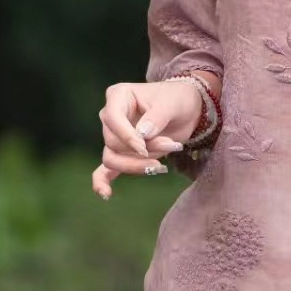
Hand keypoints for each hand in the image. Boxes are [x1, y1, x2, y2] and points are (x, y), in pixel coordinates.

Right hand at [91, 75, 220, 198]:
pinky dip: (103, 181)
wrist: (187, 109)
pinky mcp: (122, 152)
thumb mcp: (172, 103)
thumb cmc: (178, 99)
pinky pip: (105, 169)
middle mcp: (111, 116)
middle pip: (114, 142)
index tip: (144, 149)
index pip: (113, 119)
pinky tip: (106, 194)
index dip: (127, 137)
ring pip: (112, 158)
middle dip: (142, 150)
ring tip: (161, 166)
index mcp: (119, 96)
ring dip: (136, 165)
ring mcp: (114, 135)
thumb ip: (157, 117)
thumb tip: (142, 135)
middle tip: (171, 146)